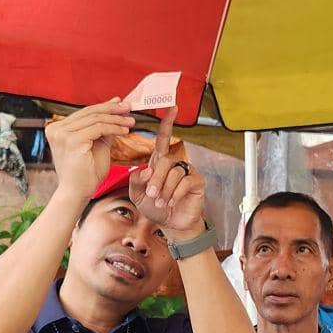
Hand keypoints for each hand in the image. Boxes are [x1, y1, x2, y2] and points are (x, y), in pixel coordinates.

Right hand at [46, 99, 134, 199]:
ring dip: (116, 119)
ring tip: (131, 121)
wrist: (78, 193)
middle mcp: (56, 129)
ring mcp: (62, 134)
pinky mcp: (71, 140)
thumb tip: (116, 108)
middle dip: (112, 109)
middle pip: (89, 112)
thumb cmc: (87, 173)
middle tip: (129, 107)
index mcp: (58, 129)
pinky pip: (98, 128)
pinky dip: (114, 128)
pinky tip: (125, 130)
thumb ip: (103, 128)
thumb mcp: (96, 144)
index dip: (105, 107)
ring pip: (95, 119)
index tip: (121, 104)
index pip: (85, 113)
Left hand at [129, 106, 205, 241]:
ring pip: (173, 173)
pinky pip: (184, 182)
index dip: (167, 123)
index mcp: (160, 162)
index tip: (172, 108)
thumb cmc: (155, 208)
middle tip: (152, 194)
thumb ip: (135, 181)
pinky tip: (172, 202)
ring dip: (164, 190)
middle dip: (156, 179)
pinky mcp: (196, 182)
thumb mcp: (137, 194)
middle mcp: (175, 164)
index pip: (164, 138)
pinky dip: (175, 194)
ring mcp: (187, 171)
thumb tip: (146, 171)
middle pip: (164, 160)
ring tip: (162, 202)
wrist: (171, 224)